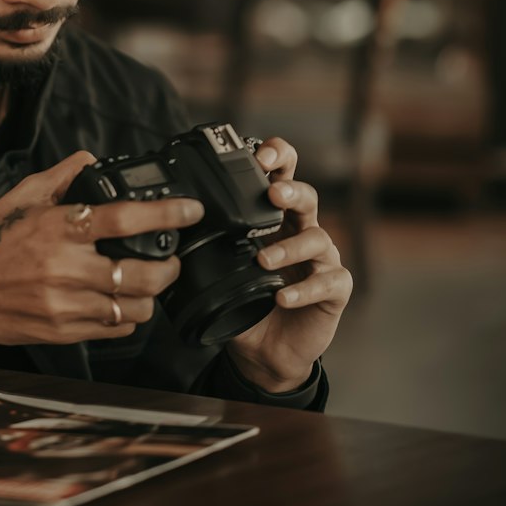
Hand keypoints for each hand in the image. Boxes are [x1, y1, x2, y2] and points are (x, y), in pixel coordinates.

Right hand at [0, 151, 204, 346]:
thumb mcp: (20, 196)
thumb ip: (62, 176)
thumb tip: (92, 161)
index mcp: (58, 226)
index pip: (126, 217)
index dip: (167, 213)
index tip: (191, 210)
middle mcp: (65, 267)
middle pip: (142, 274)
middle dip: (168, 267)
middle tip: (170, 258)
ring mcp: (64, 304)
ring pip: (133, 308)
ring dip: (150, 296)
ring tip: (147, 283)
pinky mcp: (60, 332)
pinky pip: (111, 329)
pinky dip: (125, 317)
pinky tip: (118, 303)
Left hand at [227, 137, 352, 392]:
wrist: (264, 349)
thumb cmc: (245, 299)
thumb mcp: (221, 267)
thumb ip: (206, 243)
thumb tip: (171, 225)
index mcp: (275, 218)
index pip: (283, 174)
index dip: (278, 157)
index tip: (259, 156)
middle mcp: (301, 231)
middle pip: (307, 196)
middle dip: (291, 190)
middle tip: (272, 194)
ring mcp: (321, 260)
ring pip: (317, 238)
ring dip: (289, 247)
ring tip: (263, 260)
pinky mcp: (334, 290)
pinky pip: (329, 282)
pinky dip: (304, 288)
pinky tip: (282, 296)